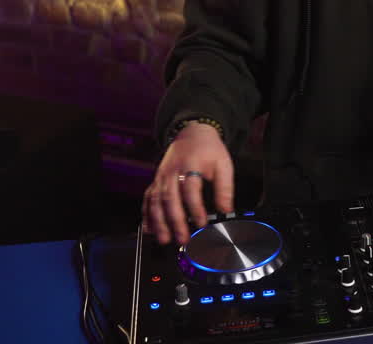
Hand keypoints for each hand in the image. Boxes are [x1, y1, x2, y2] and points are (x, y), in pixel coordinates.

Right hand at [142, 122, 234, 245]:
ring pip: (156, 201)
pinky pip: (148, 199)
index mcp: (190, 165)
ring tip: (165, 239)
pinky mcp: (156, 181)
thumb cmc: (208, 150)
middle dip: (175, 221)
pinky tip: (149, 229)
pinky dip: (146, 215)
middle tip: (183, 239)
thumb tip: (226, 210)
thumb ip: (225, 187)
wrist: (192, 133)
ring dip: (159, 222)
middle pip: (170, 198)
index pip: (191, 189)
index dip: (195, 207)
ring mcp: (161, 177)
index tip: (202, 222)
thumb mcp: (223, 163)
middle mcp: (172, 172)